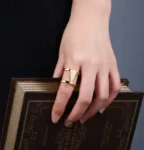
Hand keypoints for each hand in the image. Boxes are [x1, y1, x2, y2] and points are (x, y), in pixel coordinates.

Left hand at [52, 1, 119, 126]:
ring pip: (102, 95)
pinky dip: (109, 100)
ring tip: (85, 118)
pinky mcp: (113, 65)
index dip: (59, 106)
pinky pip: (115, 86)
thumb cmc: (74, 33)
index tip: (55, 117)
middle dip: (77, 114)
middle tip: (71, 121)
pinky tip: (102, 106)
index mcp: (74, 61)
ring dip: (93, 110)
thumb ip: (59, 70)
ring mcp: (104, 66)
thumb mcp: (62, 51)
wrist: (91, 19)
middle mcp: (91, 65)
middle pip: (85, 97)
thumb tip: (56, 86)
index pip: (65, 90)